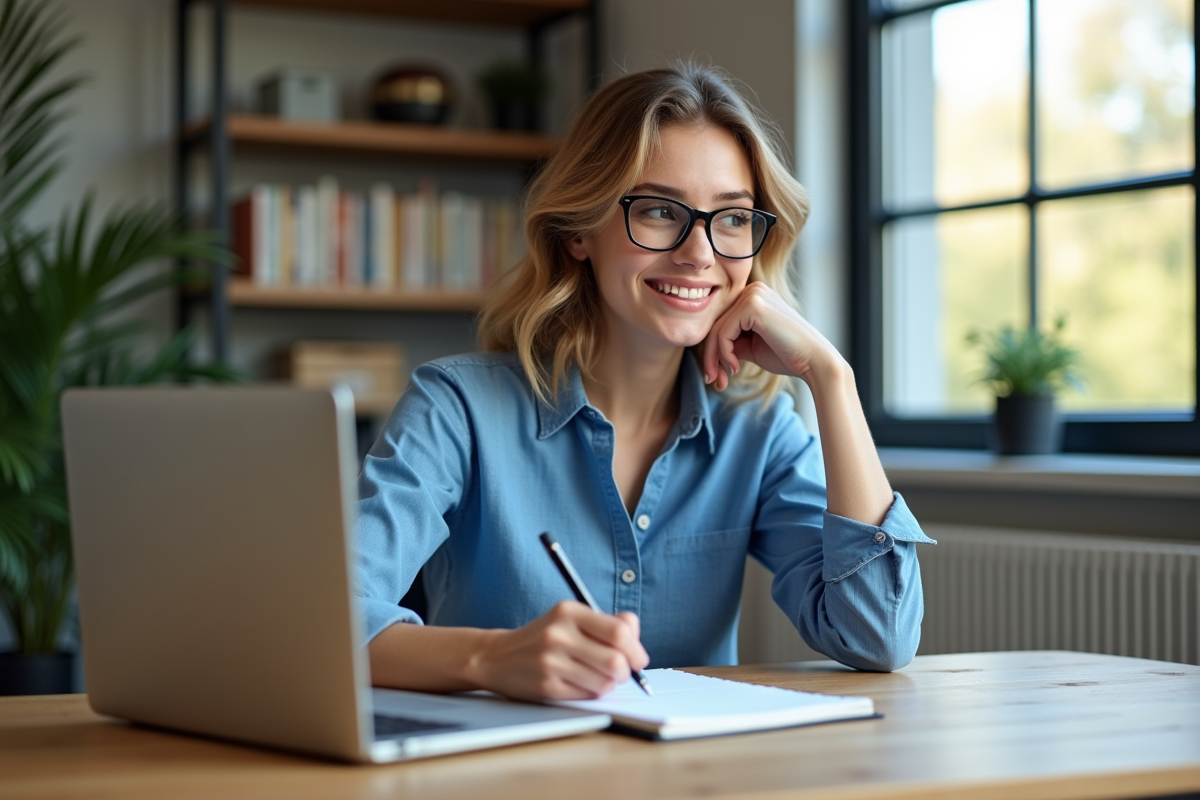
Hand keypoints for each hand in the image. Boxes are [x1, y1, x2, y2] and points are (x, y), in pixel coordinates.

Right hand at [467, 601, 648, 701]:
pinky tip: (581, 683)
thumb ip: (607, 621)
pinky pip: (587, 696)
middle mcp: (558, 635)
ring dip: (609, 683)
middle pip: (615, 661)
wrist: (497, 656)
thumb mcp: (572, 617)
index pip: (618, 631)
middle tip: (623, 672)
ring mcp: (551, 662)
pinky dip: (592, 692)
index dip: (636, 649)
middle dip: (627, 671)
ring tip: (599, 676)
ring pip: (604, 683)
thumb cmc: (544, 637)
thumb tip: (635, 632)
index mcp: (568, 611)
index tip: (638, 658)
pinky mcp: (547, 687)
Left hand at [701, 281, 843, 390]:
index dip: (714, 350)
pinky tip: (735, 367)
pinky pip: (724, 333)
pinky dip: (724, 354)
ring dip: (714, 359)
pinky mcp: (753, 305)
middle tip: (713, 380)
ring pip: (716, 330)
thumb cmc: (787, 355)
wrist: (814, 361)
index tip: (715, 375)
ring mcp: (753, 295)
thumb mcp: (751, 346)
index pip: (722, 322)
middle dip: (711, 356)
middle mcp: (752, 289)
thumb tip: (707, 349)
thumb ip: (731, 342)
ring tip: (721, 379)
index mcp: (754, 296)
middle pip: (716, 324)